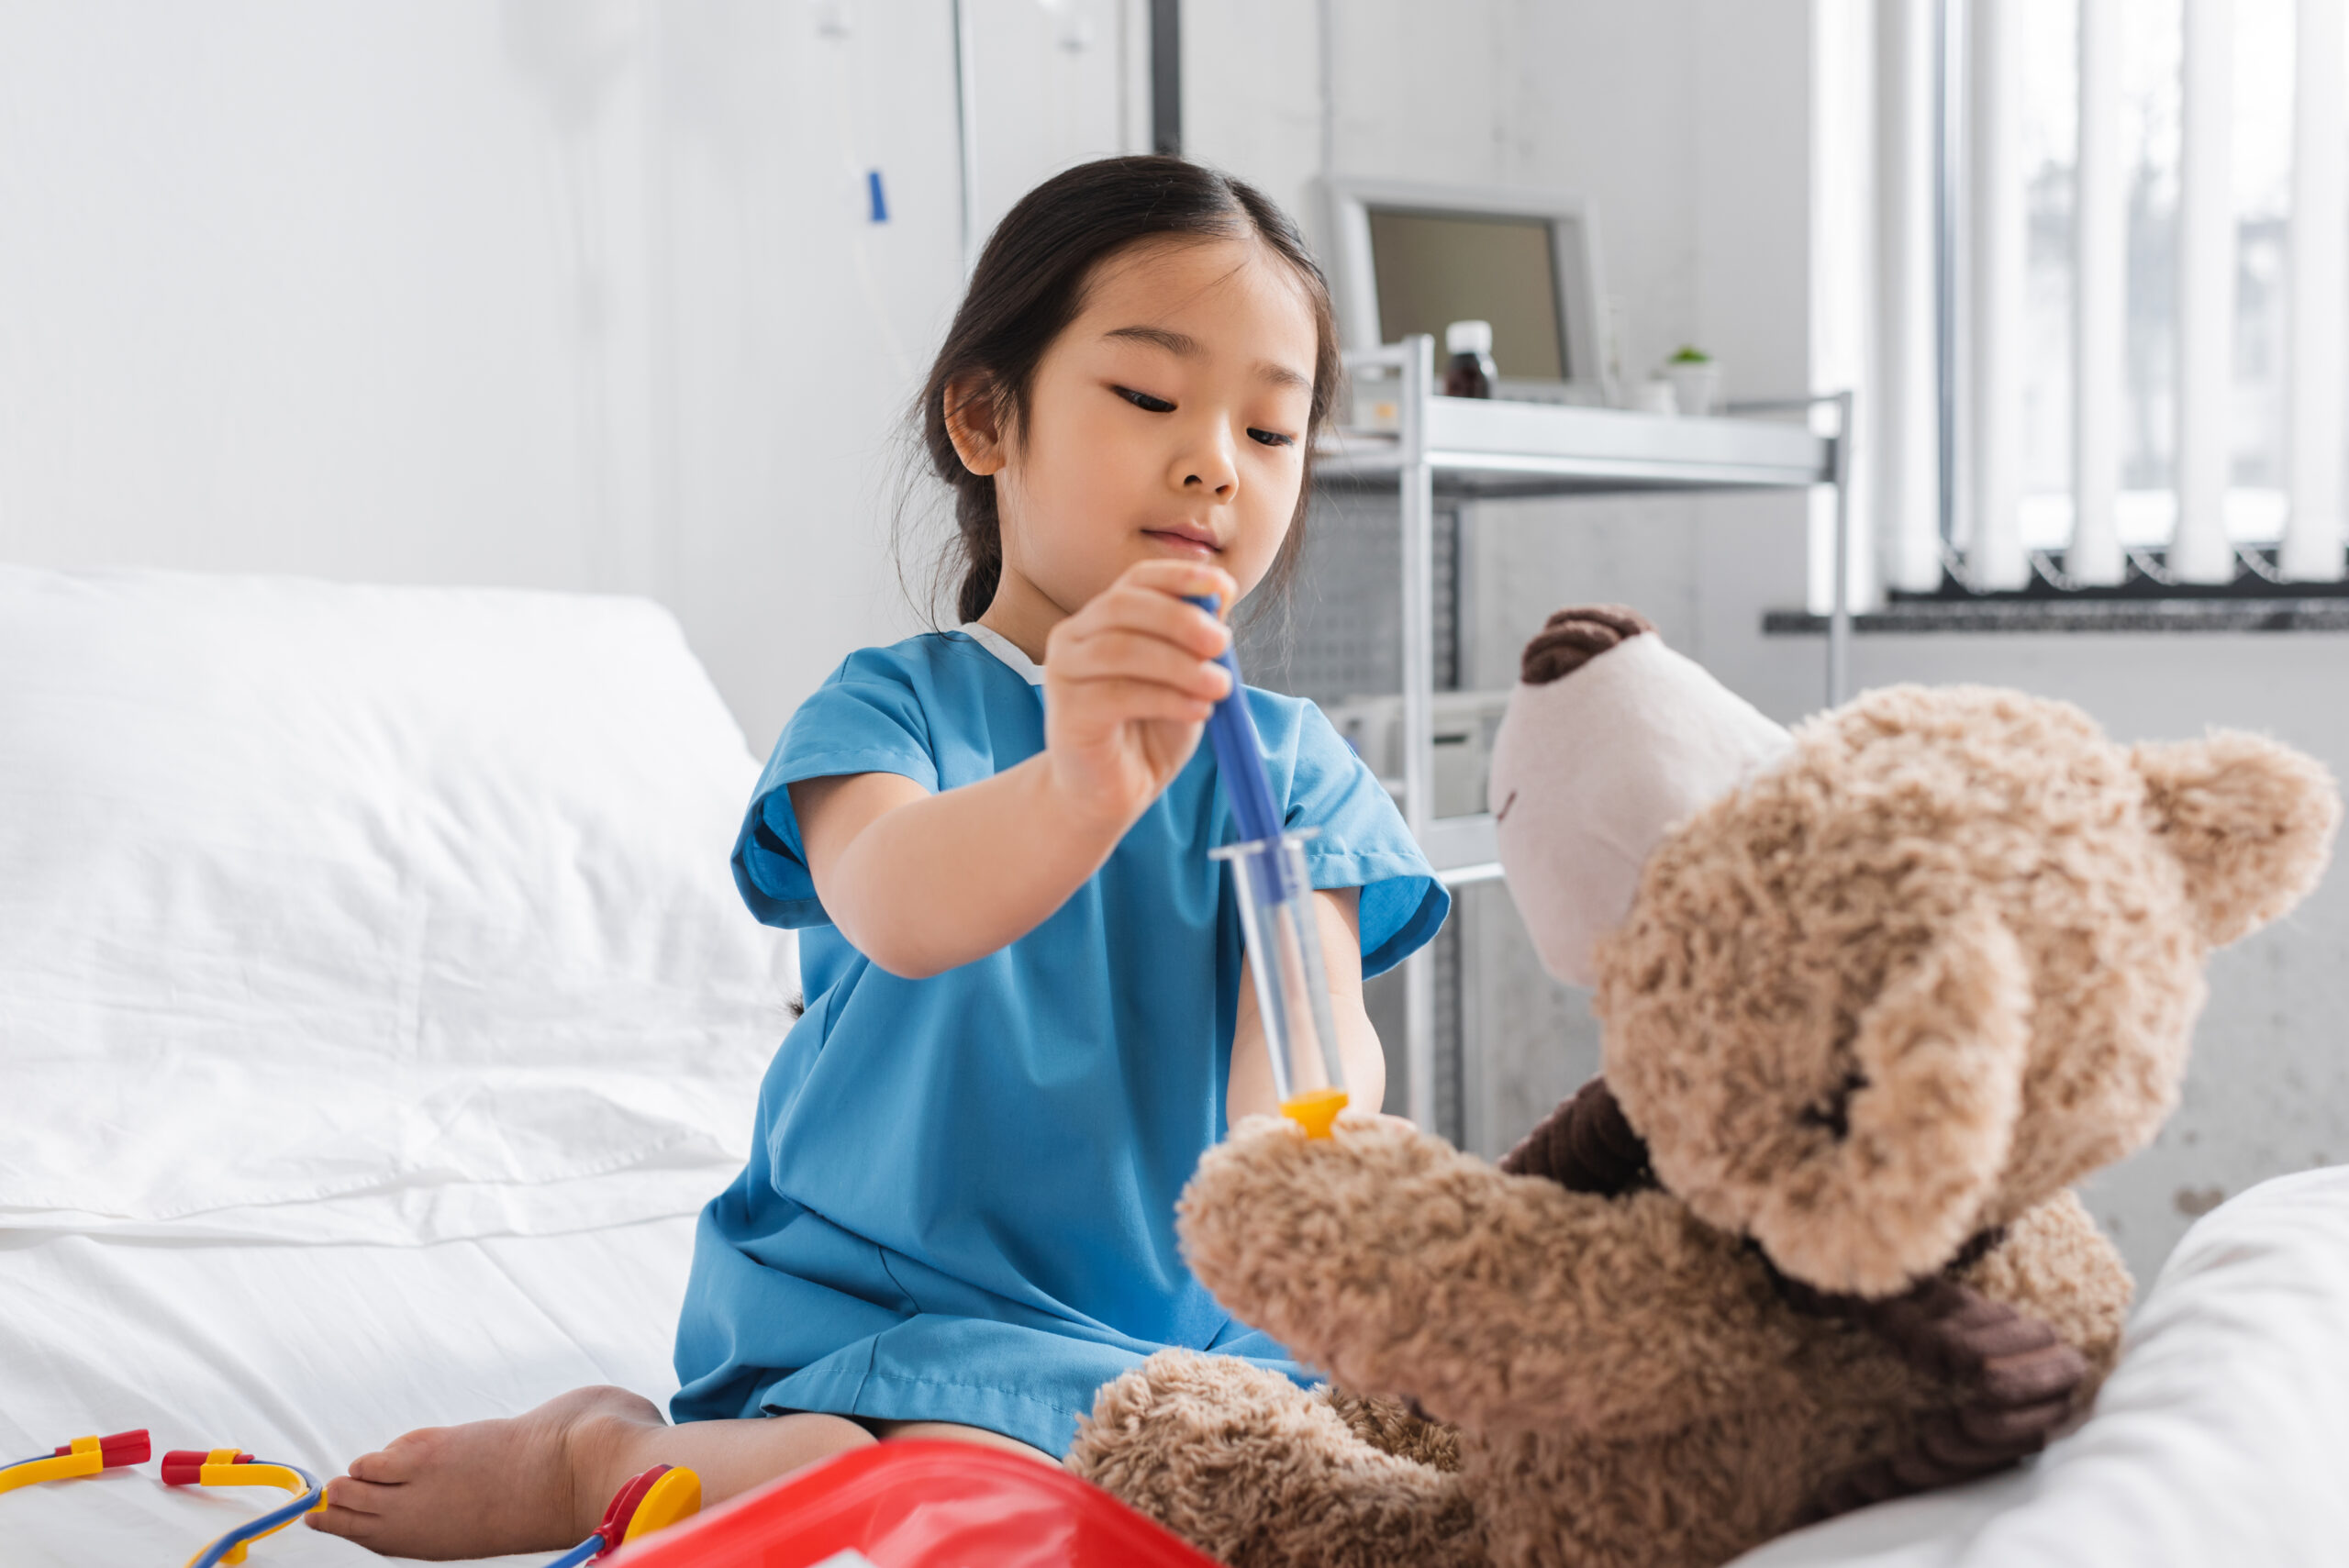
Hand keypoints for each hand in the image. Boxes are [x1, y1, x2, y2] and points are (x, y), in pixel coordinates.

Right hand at [1040, 558, 1237, 829]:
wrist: (1112, 793)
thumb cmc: (1150, 731)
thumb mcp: (1185, 679)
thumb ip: (1197, 641)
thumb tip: (1221, 595)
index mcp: (1104, 619)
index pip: (1136, 580)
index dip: (1178, 576)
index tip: (1222, 585)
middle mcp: (1074, 636)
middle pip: (1124, 606)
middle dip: (1180, 619)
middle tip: (1223, 643)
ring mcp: (1063, 672)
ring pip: (1121, 650)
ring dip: (1179, 665)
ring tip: (1219, 687)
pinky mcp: (1066, 711)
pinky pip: (1118, 694)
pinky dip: (1166, 699)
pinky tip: (1198, 711)